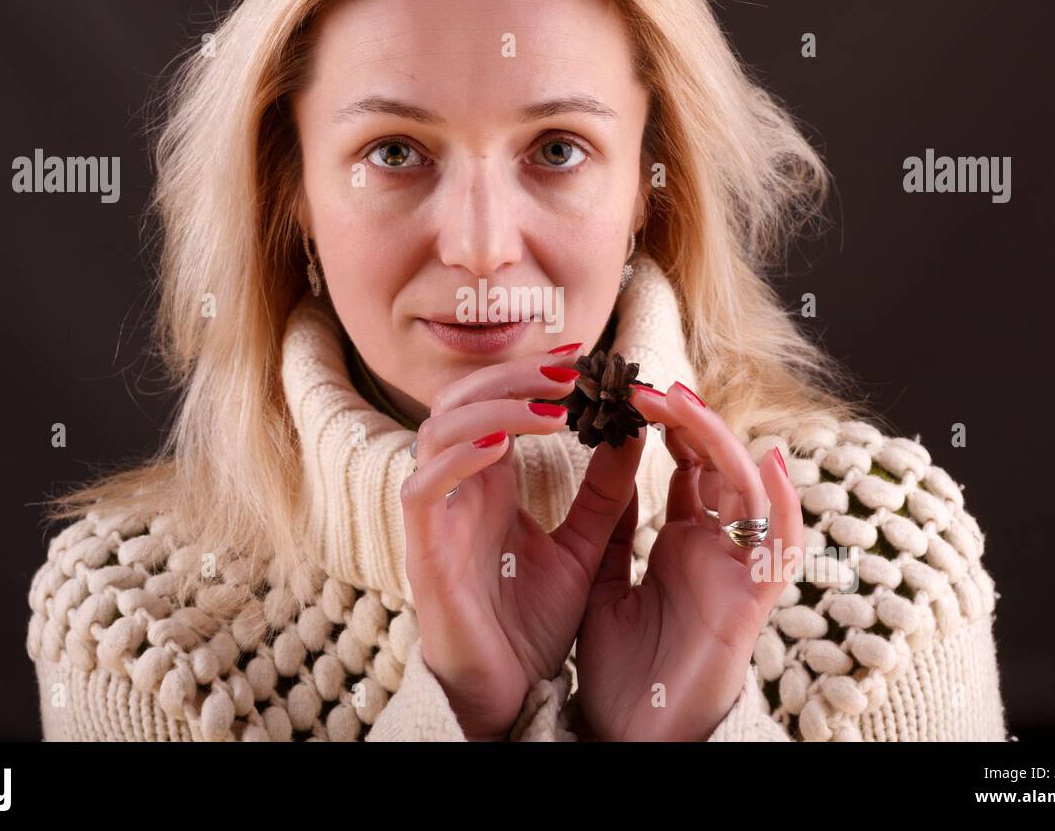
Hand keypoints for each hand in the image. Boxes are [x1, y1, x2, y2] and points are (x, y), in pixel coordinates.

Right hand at [400, 344, 647, 739]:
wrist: (509, 694)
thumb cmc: (532, 622)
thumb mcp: (583, 546)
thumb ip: (605, 494)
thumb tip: (632, 432)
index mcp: (489, 482)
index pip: (495, 402)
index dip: (533, 374)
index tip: (586, 361)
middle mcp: (456, 489)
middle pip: (461, 401)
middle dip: (514, 379)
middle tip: (572, 375)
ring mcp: (436, 518)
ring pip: (437, 431)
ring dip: (493, 410)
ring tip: (552, 410)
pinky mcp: (423, 552)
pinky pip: (422, 489)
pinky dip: (455, 461)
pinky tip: (500, 448)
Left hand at [574, 381, 801, 740]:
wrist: (626, 734)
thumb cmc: (620, 668)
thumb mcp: (603, 582)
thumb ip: (613, 529)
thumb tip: (609, 465)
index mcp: (683, 542)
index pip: (686, 468)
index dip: (667, 427)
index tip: (631, 392)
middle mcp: (716, 550)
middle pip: (715, 468)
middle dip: (687, 422)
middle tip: (648, 385)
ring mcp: (736, 573)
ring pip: (745, 493)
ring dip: (719, 444)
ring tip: (683, 402)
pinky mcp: (751, 603)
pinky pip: (777, 550)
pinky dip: (779, 508)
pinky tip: (766, 463)